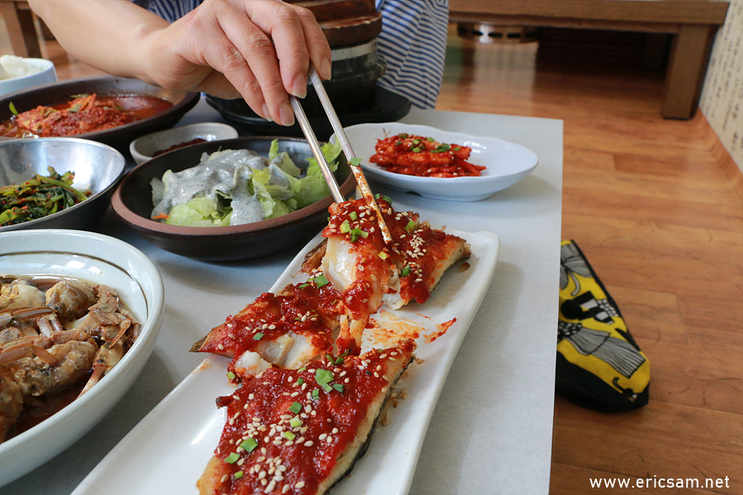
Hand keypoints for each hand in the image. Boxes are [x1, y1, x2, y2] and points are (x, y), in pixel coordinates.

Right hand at [144, 0, 330, 125]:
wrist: (166, 60)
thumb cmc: (213, 62)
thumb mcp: (256, 66)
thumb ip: (279, 72)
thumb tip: (302, 93)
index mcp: (262, 5)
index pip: (300, 18)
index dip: (316, 46)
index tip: (323, 76)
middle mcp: (243, 1)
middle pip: (282, 23)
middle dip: (297, 62)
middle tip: (301, 94)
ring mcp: (219, 11)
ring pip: (258, 48)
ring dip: (274, 87)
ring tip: (282, 112)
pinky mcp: (198, 31)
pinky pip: (234, 63)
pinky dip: (252, 90)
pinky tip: (260, 107)